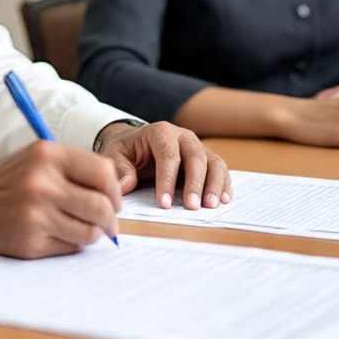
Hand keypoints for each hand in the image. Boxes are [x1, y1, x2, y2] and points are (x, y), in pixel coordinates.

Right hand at [0, 141, 121, 258]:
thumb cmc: (5, 179)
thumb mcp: (37, 158)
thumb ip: (76, 170)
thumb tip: (116, 196)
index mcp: (47, 155)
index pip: (103, 173)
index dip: (115, 189)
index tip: (112, 198)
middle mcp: (41, 183)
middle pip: (102, 206)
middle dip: (111, 218)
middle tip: (108, 221)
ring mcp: (35, 215)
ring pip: (90, 232)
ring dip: (92, 234)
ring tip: (79, 227)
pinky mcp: (29, 242)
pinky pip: (69, 248)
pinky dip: (70, 244)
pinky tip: (54, 234)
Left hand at [94, 121, 231, 210]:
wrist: (136, 142)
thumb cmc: (126, 149)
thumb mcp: (115, 155)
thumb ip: (120, 169)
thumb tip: (125, 186)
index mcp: (160, 132)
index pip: (168, 155)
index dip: (167, 179)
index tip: (164, 203)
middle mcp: (183, 136)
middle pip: (195, 157)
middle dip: (195, 183)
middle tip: (192, 206)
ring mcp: (197, 146)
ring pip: (213, 162)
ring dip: (215, 184)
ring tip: (212, 205)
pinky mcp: (206, 159)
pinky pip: (220, 169)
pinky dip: (224, 184)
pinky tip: (224, 199)